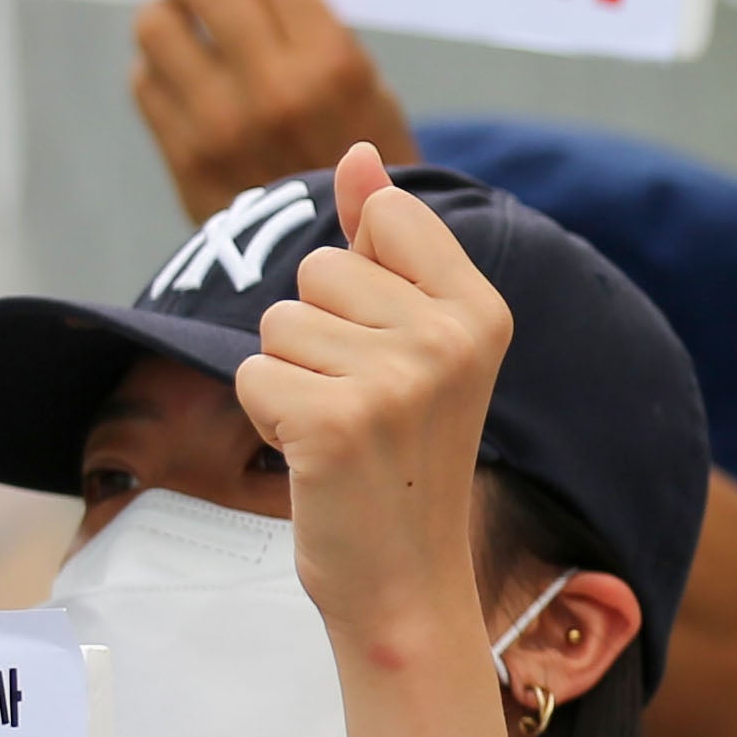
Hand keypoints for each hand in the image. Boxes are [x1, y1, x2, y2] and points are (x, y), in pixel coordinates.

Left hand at [133, 0, 413, 223]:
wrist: (348, 259)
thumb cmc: (362, 159)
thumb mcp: (367, 87)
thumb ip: (307, 24)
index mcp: (331, 64)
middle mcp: (273, 90)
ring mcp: (221, 126)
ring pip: (157, 29)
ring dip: (165, 14)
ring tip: (181, 21)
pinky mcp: (184, 158)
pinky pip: (145, 83)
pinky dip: (158, 69)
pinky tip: (183, 77)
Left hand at [238, 148, 509, 657]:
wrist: (407, 584)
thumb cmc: (402, 456)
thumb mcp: (410, 340)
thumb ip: (385, 243)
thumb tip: (359, 152)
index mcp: (483, 310)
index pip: (386, 216)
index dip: (360, 276)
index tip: (391, 347)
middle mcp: (450, 336)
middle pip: (320, 266)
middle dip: (317, 331)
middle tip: (363, 404)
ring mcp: (398, 379)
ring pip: (279, 322)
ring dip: (289, 377)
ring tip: (339, 431)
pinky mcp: (337, 421)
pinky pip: (253, 374)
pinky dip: (267, 418)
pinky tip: (314, 457)